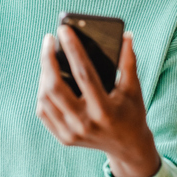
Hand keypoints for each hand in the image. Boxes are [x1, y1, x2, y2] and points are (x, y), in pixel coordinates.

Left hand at [36, 26, 160, 176]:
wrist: (128, 147)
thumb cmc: (132, 112)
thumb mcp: (133, 89)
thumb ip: (129, 62)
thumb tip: (126, 36)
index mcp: (104, 110)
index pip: (83, 74)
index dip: (73, 49)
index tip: (64, 30)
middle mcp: (84, 124)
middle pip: (55, 87)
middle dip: (48, 59)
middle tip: (49, 39)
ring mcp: (71, 133)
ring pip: (45, 98)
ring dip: (44, 74)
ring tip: (48, 57)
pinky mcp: (63, 138)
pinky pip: (43, 112)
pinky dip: (43, 93)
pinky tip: (47, 79)